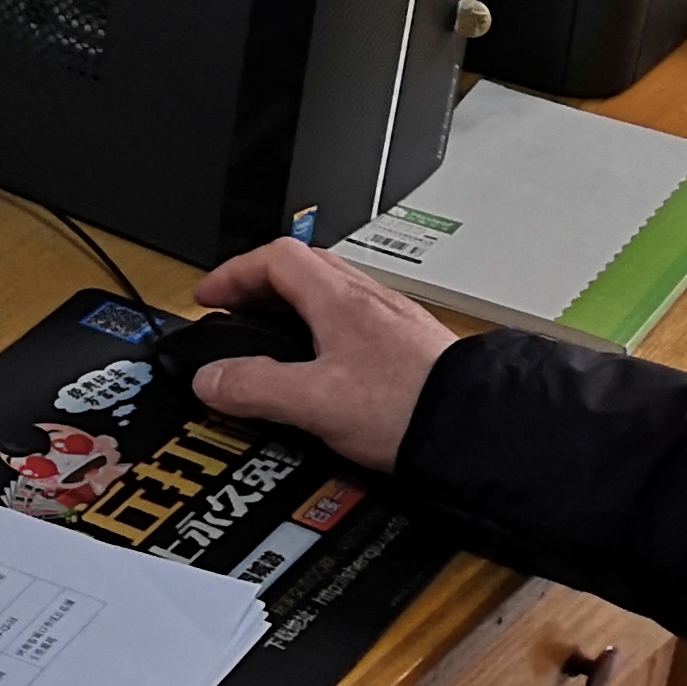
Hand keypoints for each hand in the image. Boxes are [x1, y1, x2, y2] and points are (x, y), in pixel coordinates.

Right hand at [191, 240, 456, 469]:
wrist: (476, 427)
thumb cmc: (410, 406)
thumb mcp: (314, 401)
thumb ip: (256, 388)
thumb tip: (212, 380)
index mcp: (340, 300)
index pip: (275, 258)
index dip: (234, 272)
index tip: (210, 296)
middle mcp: (369, 300)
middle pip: (304, 268)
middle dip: (260, 286)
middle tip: (236, 311)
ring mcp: (392, 321)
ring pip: (331, 293)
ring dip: (294, 306)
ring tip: (273, 339)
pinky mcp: (409, 348)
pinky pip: (354, 322)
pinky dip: (324, 331)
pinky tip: (324, 366)